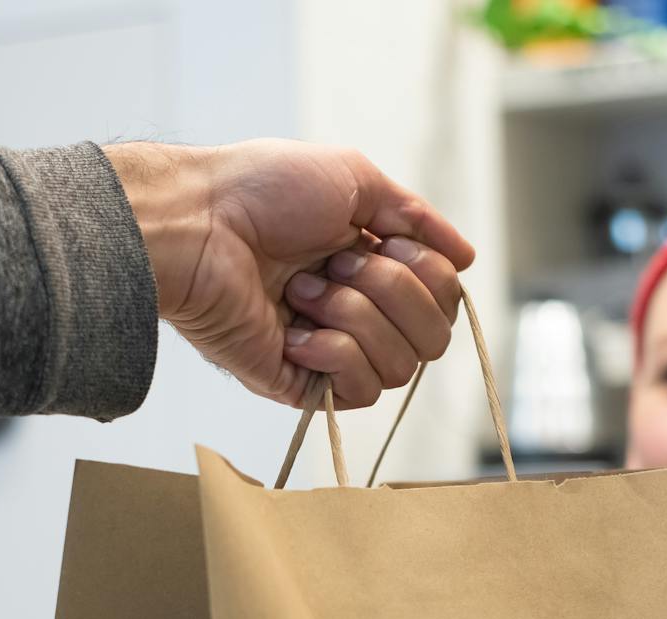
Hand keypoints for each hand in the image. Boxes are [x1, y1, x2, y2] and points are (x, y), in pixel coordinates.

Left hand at [104, 140, 473, 410]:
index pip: (444, 297)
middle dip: (393, 291)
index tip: (380, 237)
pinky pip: (358, 392)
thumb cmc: (260, 191)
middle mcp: (358, 312)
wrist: (198, 223)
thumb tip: (467, 257)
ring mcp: (330, 352)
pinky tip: (296, 330)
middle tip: (336, 262)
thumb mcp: (356, 179)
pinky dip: (335, 355)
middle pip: (434, 337)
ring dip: (356, 317)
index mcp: (372, 265)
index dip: (427, 271)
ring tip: (303, 290)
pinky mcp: (301, 385)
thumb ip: (416, 217)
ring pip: (401, 368)